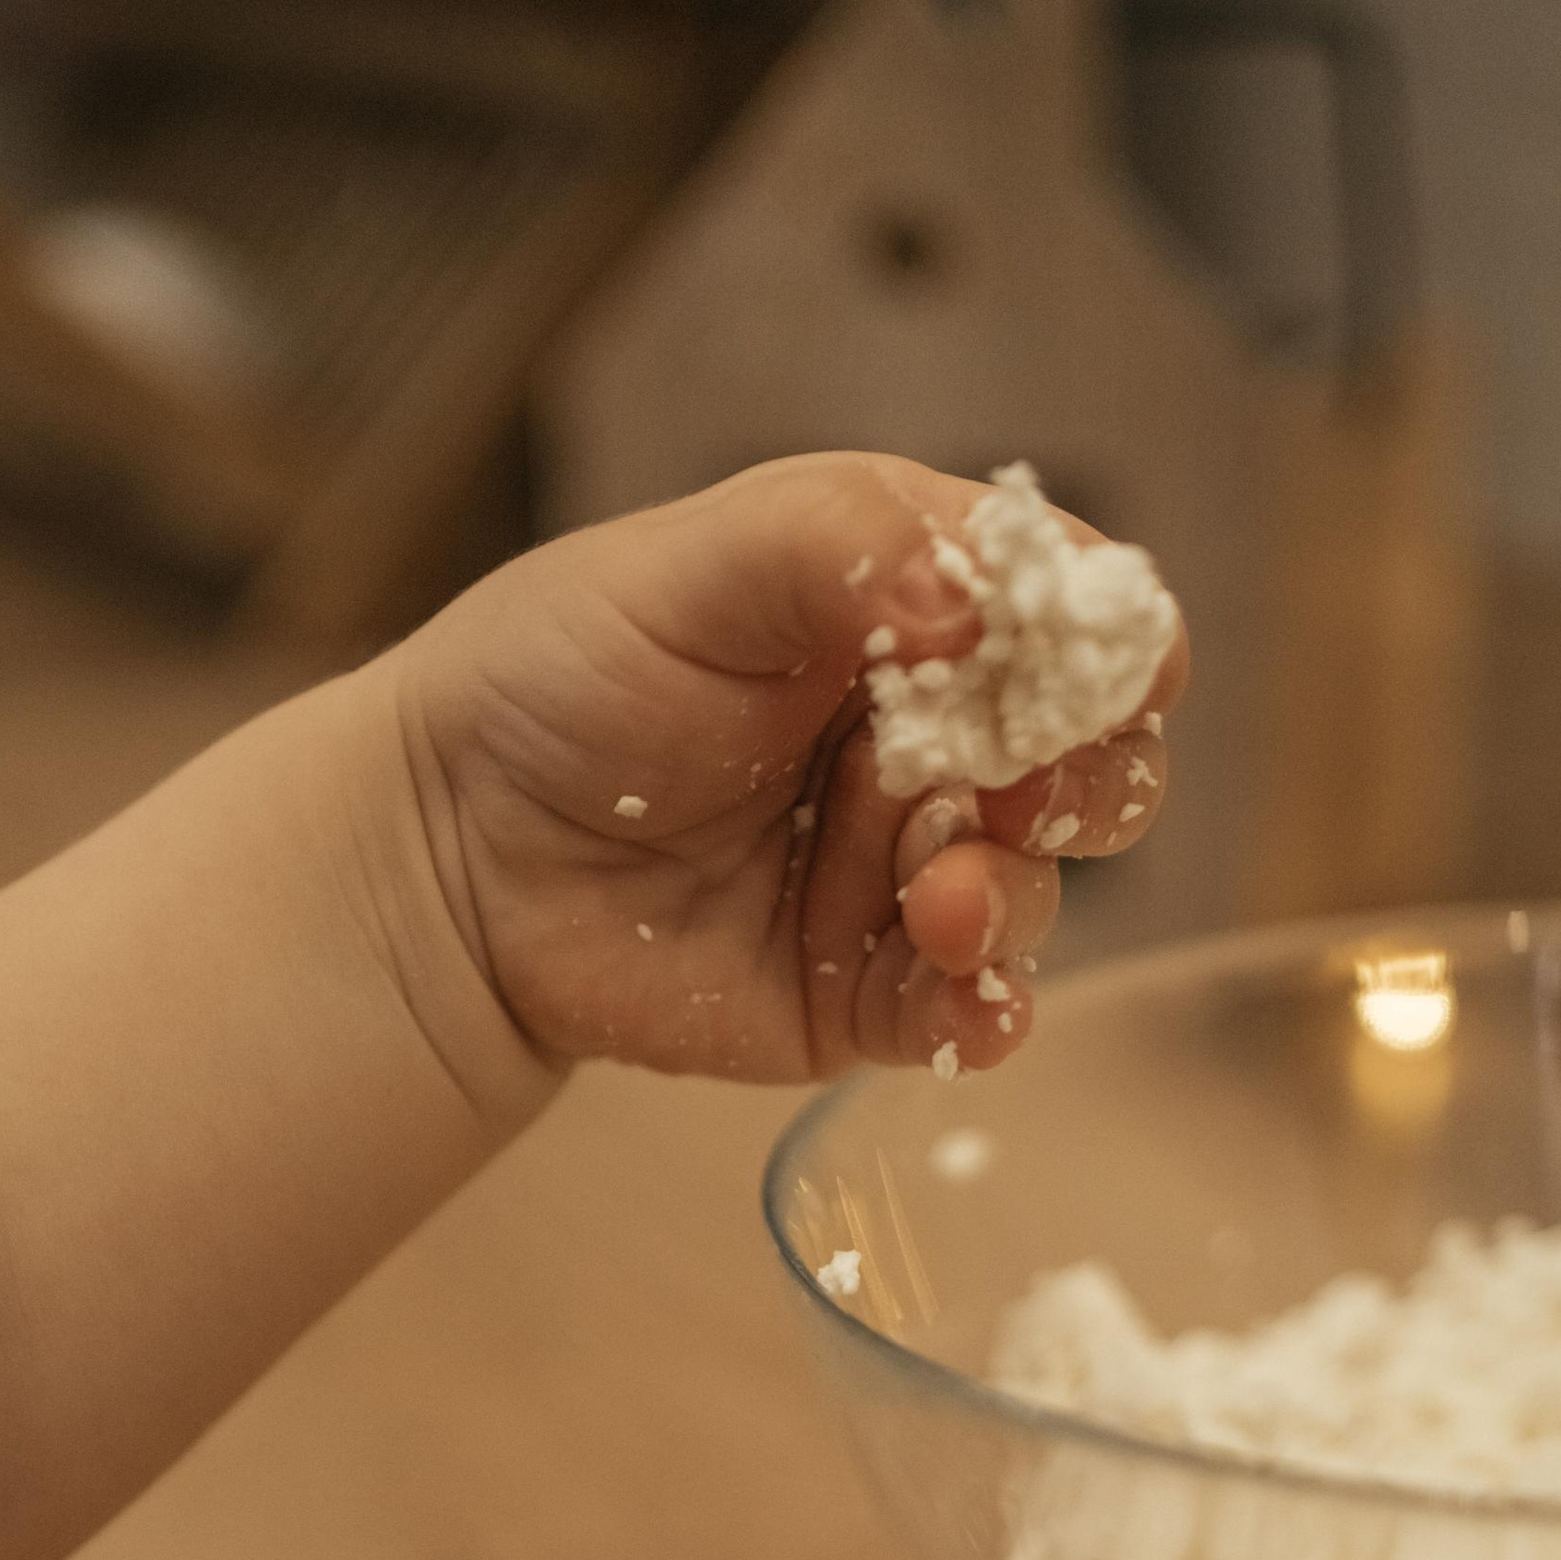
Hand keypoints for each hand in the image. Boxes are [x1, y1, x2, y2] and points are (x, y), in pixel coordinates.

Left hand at [384, 450, 1187, 1092]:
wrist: (454, 848)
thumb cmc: (566, 673)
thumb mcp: (698, 563)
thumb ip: (842, 544)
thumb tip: (979, 601)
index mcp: (918, 607)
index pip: (1075, 617)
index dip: (1106, 641)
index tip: (1095, 665)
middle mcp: (936, 742)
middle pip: (1095, 763)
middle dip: (1083, 778)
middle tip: (1017, 786)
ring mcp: (905, 875)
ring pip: (1037, 894)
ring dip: (1008, 895)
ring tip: (935, 898)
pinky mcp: (866, 993)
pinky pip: (968, 1015)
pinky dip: (983, 1011)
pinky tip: (957, 997)